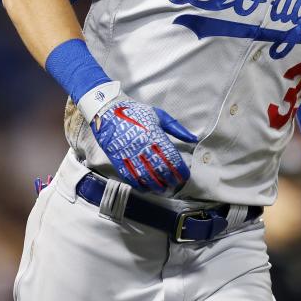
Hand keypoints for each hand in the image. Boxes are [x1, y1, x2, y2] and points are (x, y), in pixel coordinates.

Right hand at [80, 83, 197, 193]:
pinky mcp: (119, 160)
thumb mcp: (158, 115)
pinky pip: (130, 178)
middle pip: (161, 170)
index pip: (172, 158)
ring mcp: (130, 155)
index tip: (185, 176)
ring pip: (146, 177)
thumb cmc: (135, 112)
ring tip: (163, 189)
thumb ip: (177, 128)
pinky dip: (139, 186)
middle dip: (171, 180)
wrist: (108, 111)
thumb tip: (193, 139)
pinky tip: (146, 189)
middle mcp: (143, 147)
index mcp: (155, 135)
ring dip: (157, 186)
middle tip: (176, 185)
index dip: (180, 170)